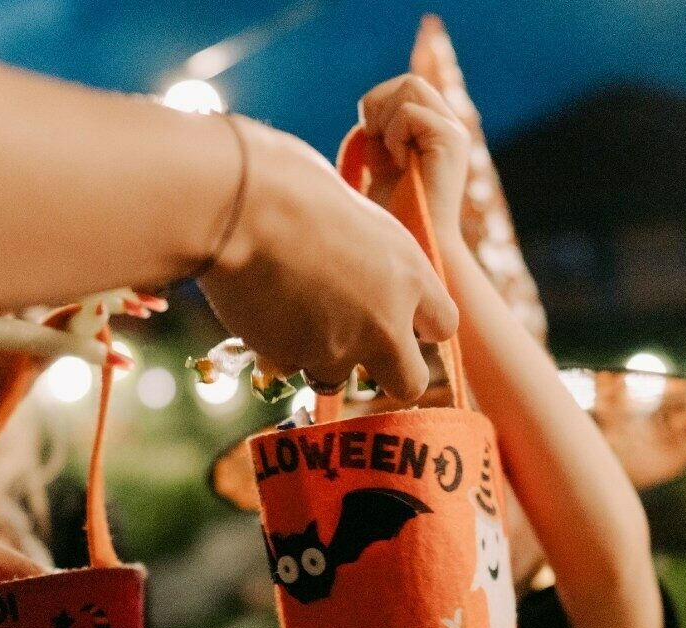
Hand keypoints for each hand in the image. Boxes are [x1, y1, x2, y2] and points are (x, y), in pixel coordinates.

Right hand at [199, 121, 457, 401]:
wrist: (242, 205)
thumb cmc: (294, 187)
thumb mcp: (353, 214)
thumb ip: (369, 255)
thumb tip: (360, 265)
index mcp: (409, 273)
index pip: (444, 324)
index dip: (419, 325)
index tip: (397, 315)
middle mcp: (385, 320)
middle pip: (409, 381)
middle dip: (386, 371)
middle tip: (355, 345)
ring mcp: (339, 347)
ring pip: (335, 375)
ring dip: (316, 355)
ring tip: (288, 309)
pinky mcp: (294, 358)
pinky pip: (287, 364)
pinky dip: (274, 348)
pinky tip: (259, 308)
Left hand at [358, 75, 470, 254]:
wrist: (417, 245)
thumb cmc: (397, 216)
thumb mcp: (382, 166)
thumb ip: (380, 135)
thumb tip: (370, 108)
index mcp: (437, 130)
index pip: (406, 88)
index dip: (378, 104)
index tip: (370, 140)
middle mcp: (450, 126)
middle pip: (408, 82)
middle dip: (378, 105)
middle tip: (373, 142)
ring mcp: (454, 131)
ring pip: (410, 88)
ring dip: (386, 119)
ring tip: (389, 155)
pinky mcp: (450, 140)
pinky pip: (409, 113)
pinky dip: (393, 136)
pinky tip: (400, 164)